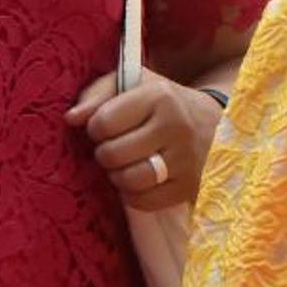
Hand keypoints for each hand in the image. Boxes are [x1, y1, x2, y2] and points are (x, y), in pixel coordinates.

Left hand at [65, 68, 222, 211]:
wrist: (215, 123)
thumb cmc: (163, 103)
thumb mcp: (135, 84)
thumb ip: (98, 94)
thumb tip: (70, 118)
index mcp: (160, 96)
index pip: (103, 122)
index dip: (96, 127)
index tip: (107, 126)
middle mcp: (175, 126)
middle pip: (113, 154)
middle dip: (106, 153)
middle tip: (116, 146)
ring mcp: (185, 159)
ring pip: (129, 180)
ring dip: (118, 176)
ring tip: (125, 164)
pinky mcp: (189, 186)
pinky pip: (144, 201)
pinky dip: (133, 195)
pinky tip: (140, 180)